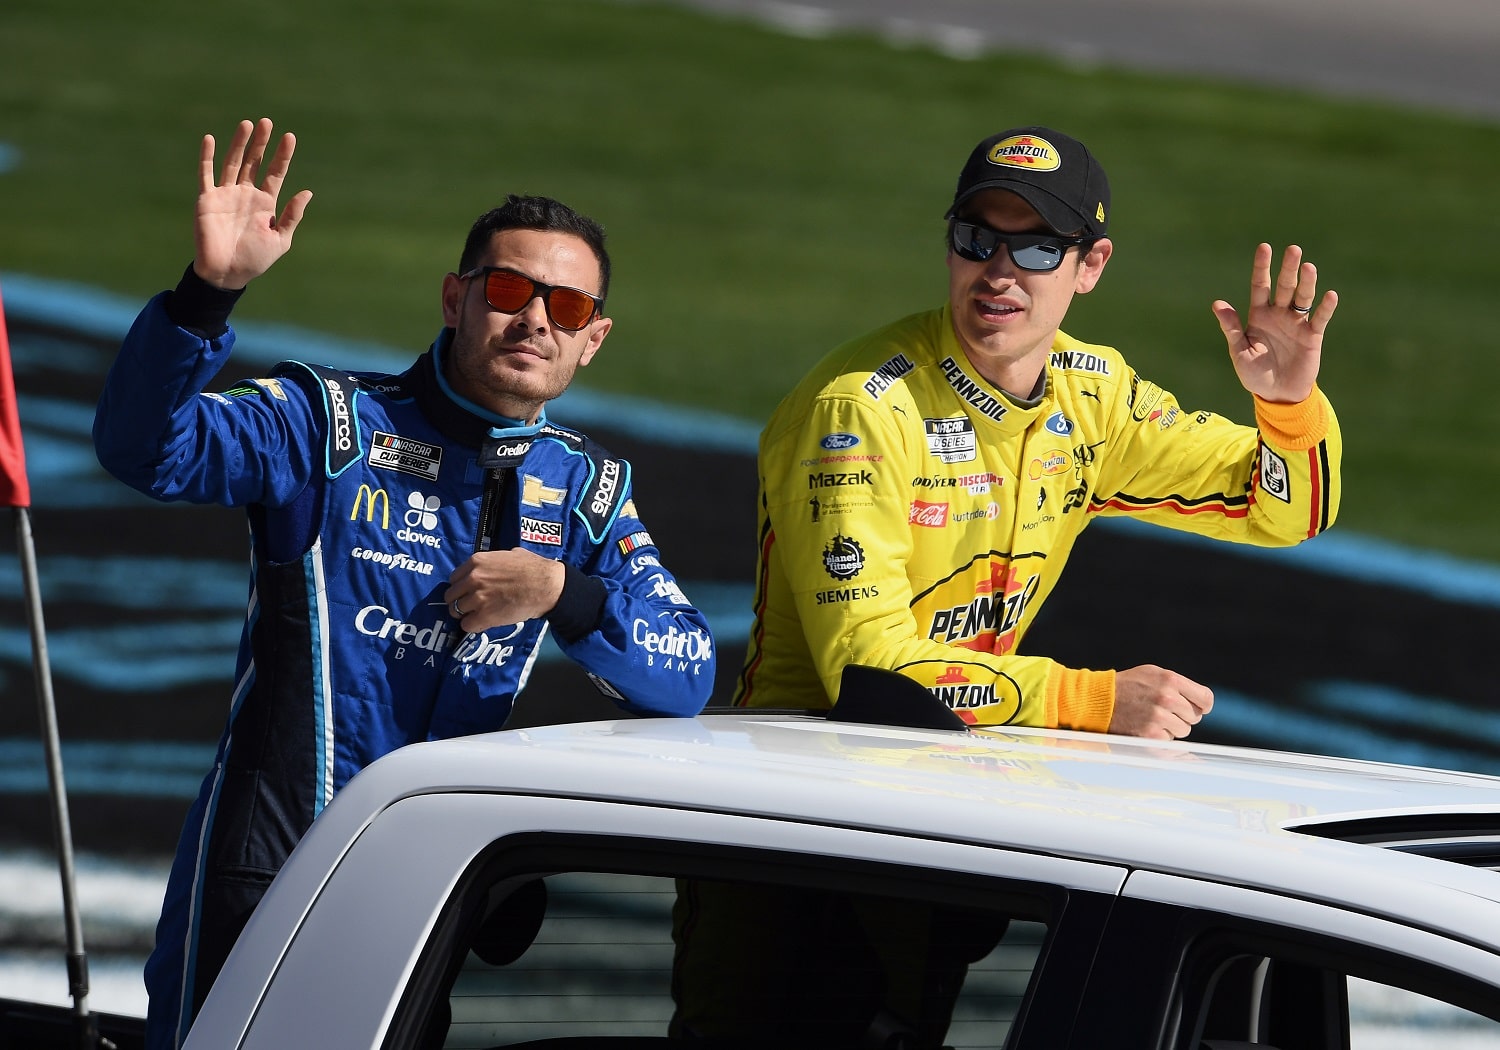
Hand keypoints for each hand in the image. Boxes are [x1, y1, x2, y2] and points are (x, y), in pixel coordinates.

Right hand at [193, 117, 312, 289]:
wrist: (227, 273)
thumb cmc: (255, 259)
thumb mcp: (280, 239)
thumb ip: (292, 216)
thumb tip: (307, 192)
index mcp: (265, 203)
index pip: (275, 173)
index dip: (282, 155)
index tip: (290, 136)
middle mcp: (246, 194)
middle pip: (254, 162)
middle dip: (261, 143)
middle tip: (267, 122)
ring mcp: (226, 195)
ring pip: (233, 163)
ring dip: (239, 144)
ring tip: (247, 124)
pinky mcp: (207, 199)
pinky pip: (206, 174)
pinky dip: (207, 157)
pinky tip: (210, 139)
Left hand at [444, 548, 565, 631]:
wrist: (546, 586)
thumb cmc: (534, 568)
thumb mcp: (510, 554)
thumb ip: (494, 561)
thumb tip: (493, 565)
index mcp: (477, 562)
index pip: (454, 578)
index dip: (461, 586)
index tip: (467, 591)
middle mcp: (473, 579)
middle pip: (451, 595)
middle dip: (459, 601)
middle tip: (469, 605)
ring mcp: (477, 598)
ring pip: (455, 611)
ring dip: (464, 614)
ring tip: (476, 615)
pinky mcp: (485, 616)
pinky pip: (466, 625)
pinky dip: (472, 626)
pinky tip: (482, 623)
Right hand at [1108, 664, 1213, 739]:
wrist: (1098, 700)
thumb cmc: (1127, 685)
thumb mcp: (1152, 673)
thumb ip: (1177, 684)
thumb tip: (1202, 701)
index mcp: (1170, 680)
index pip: (1205, 698)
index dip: (1203, 705)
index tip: (1199, 708)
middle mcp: (1167, 697)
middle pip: (1195, 716)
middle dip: (1183, 715)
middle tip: (1164, 711)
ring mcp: (1159, 717)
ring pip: (1184, 730)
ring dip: (1172, 727)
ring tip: (1153, 718)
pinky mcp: (1151, 734)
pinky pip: (1170, 740)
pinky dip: (1161, 736)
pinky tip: (1146, 726)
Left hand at [1211, 243, 1336, 403]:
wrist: (1276, 394)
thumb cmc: (1254, 374)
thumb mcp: (1239, 351)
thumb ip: (1232, 328)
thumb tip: (1217, 304)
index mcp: (1258, 315)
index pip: (1260, 286)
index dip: (1262, 267)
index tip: (1264, 247)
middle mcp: (1279, 315)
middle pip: (1284, 287)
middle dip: (1288, 269)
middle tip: (1293, 249)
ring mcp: (1296, 324)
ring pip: (1302, 298)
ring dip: (1307, 283)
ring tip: (1309, 267)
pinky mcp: (1312, 336)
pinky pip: (1319, 319)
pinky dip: (1325, 308)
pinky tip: (1330, 295)